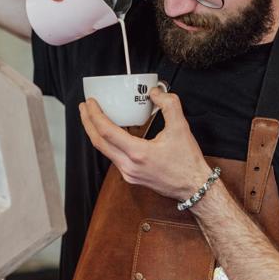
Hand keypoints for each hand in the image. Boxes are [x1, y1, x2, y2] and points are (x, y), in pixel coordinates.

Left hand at [79, 87, 211, 200]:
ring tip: (94, 117)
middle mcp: (128, 166)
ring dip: (96, 133)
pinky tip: (112, 133)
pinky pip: (114, 157)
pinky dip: (108, 142)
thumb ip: (169, 104)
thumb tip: (155, 92)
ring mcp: (128, 174)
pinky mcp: (131, 177)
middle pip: (98, 142)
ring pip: (105, 151)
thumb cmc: (188, 162)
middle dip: (88, 122)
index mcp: (138, 153)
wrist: (194, 187)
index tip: (90, 102)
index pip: (106, 132)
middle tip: (84, 106)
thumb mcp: (181, 128)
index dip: (95, 115)